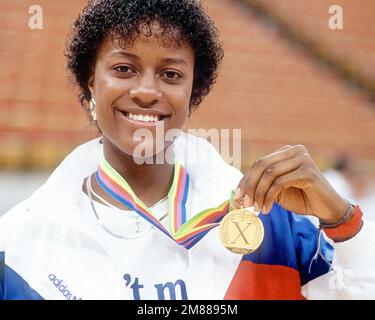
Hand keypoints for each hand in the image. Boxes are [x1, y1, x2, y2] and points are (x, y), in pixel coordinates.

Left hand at [234, 145, 349, 222]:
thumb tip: (235, 195)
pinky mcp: (308, 171)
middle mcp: (294, 151)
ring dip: (259, 194)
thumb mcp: (276, 191)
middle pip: (262, 165)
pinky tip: (266, 209)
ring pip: (269, 174)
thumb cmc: (301, 198)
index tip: (237, 196)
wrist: (326, 208)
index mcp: (286, 152)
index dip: (245, 180)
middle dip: (250, 186)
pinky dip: (269, 197)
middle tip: (244, 203)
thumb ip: (260, 187)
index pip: (259, 163)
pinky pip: (279, 183)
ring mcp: (302, 159)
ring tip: (256, 209)